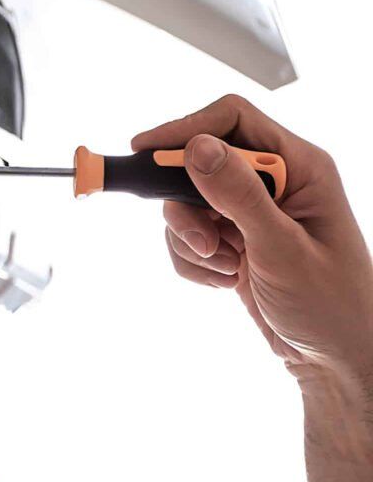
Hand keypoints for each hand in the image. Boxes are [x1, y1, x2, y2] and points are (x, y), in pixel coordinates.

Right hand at [132, 95, 372, 382]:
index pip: (232, 120)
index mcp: (300, 168)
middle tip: (200, 241)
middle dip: (187, 207)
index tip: (145, 152)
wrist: (337, 361)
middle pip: (198, 164)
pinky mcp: (235, 241)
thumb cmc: (331, 306)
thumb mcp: (282, 249)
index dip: (186, 129)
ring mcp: (252, 213)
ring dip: (192, 241)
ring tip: (225, 269)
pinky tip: (226, 282)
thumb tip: (196, 148)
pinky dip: (193, 262)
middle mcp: (275, 183)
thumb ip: (238, 196)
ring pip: (186, 205)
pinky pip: (188, 237)